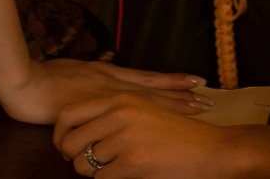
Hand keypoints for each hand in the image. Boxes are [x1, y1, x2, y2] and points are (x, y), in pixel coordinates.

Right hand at [0, 59, 208, 125]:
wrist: (27, 83)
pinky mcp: (99, 103)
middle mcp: (114, 81)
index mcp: (108, 74)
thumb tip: (107, 94)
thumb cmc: (46, 82)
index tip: (197, 82)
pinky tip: (163, 118)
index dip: (172, 83)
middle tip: (210, 97)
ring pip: (149, 97)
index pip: (148, 79)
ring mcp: (108, 92)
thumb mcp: (76, 77)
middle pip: (155, 88)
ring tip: (200, 105)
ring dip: (175, 102)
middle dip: (182, 94)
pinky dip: (149, 112)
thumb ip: (93, 84)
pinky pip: (131, 110)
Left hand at [54, 94, 269, 177]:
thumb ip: (114, 113)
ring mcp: (125, 137)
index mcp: (119, 98)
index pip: (68, 114)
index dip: (60, 135)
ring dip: (92, 174)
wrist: (209, 149)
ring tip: (108, 171)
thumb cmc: (175, 133)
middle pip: (70, 142)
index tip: (64, 147)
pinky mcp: (133, 162)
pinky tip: (121, 178)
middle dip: (72, 158)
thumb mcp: (142, 111)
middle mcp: (118, 113)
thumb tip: (84, 129)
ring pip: (84, 165)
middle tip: (83, 164)